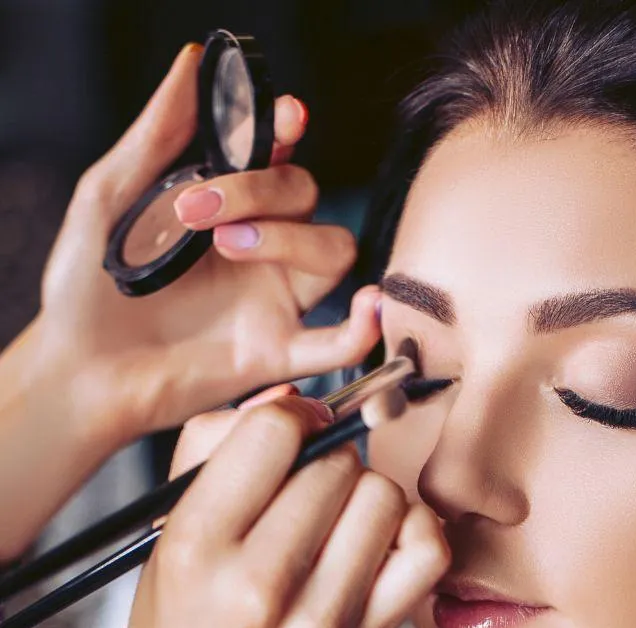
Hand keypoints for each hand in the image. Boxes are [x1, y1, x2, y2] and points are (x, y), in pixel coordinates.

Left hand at [31, 41, 365, 448]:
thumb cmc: (87, 288)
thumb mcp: (110, 196)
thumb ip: (159, 134)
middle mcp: (260, 250)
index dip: (288, 133)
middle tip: (196, 208)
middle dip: (260, 189)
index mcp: (225, 210)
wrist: (80, 368)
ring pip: (333, 251)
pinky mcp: (275, 352)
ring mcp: (274, 300)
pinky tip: (365, 306)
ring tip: (229, 246)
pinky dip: (363, 327)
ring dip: (292, 238)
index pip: (278, 159)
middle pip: (306, 196)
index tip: (282, 117)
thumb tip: (195, 62)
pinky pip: (338, 343)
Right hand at [109, 361, 448, 627]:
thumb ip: (213, 453)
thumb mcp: (167, 541)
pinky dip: (414, 529)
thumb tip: (290, 398)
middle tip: (311, 487)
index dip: (291, 417)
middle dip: (327, 460)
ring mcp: (320, 621)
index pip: (272, 434)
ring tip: (342, 515)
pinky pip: (426, 553)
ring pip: (383, 499)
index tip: (291, 431)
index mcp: (195, 548)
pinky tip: (384, 538)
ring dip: (367, 492)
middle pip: (336, 465)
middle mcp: (258, 585)